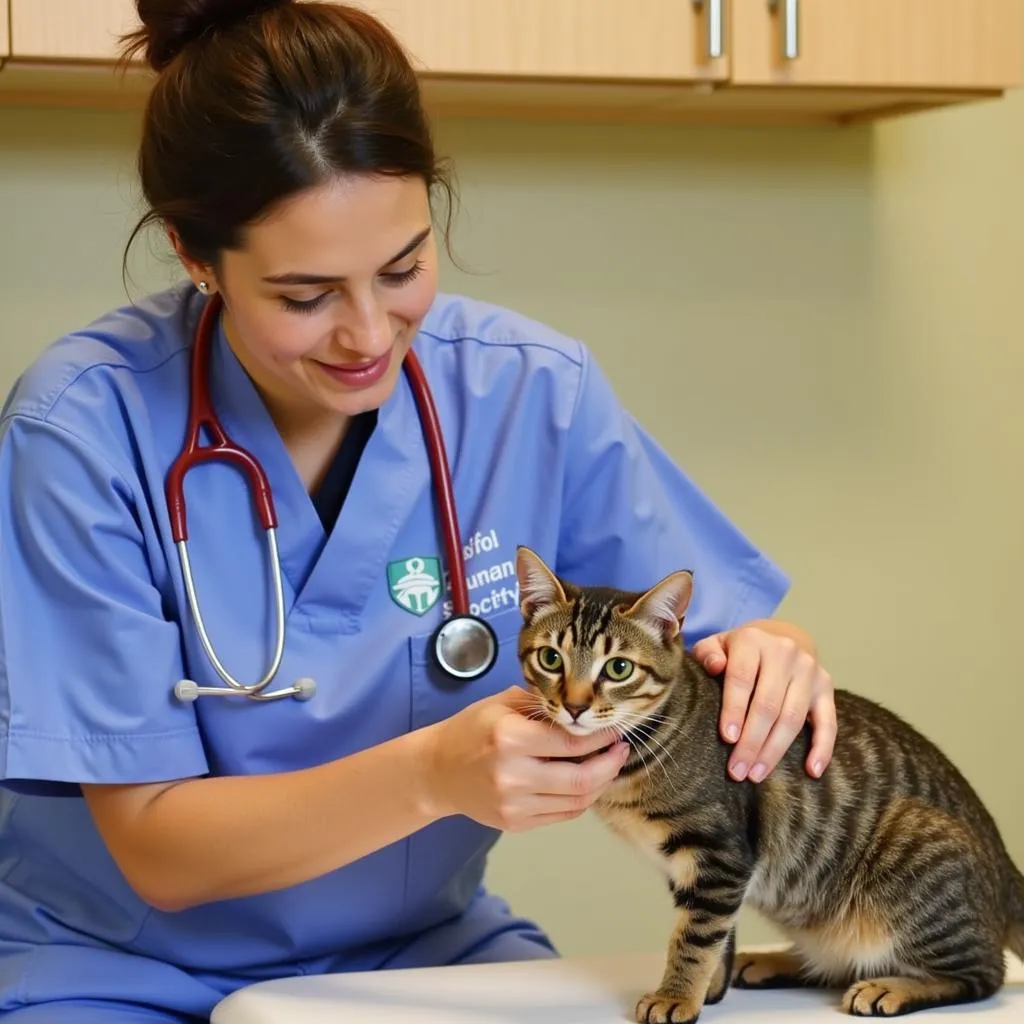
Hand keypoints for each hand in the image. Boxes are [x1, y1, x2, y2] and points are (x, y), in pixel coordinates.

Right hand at [420, 686, 629, 831]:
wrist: (436, 771)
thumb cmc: (471, 729)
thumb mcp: (501, 704)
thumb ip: (541, 704)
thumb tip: (584, 708)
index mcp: (510, 738)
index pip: (572, 742)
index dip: (601, 736)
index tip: (615, 728)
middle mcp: (513, 775)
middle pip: (582, 778)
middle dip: (610, 764)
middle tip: (621, 749)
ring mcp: (514, 804)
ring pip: (577, 801)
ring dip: (601, 783)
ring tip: (608, 765)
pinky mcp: (516, 823)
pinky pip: (563, 814)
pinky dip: (581, 799)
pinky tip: (586, 782)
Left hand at [692, 623, 835, 782]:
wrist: (777, 638)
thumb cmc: (736, 651)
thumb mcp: (715, 644)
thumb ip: (707, 654)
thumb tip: (714, 666)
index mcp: (753, 640)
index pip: (742, 677)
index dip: (734, 709)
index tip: (727, 738)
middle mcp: (785, 652)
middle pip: (768, 703)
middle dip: (752, 741)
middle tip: (737, 770)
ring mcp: (809, 669)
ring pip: (793, 717)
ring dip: (775, 750)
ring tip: (756, 774)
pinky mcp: (826, 686)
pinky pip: (828, 721)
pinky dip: (822, 748)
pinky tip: (812, 771)